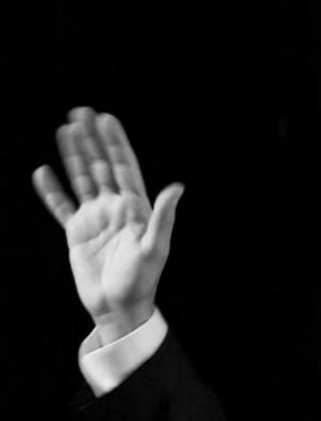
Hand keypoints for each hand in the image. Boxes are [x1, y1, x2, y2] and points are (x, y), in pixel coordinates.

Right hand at [33, 107, 183, 344]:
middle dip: (92, 140)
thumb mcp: (154, 247)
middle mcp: (115, 208)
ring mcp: (96, 219)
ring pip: (82, 180)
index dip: (115, 143)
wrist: (119, 308)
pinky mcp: (77, 233)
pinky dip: (51, 190)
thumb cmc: (142, 280)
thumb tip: (177, 186)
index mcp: (136, 208)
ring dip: (73, 156)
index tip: (106, 118)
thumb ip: (163, 216)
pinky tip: (43, 172)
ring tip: (65, 130)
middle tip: (81, 112)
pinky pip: (61, 206)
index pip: (124, 167)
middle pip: (101, 166)